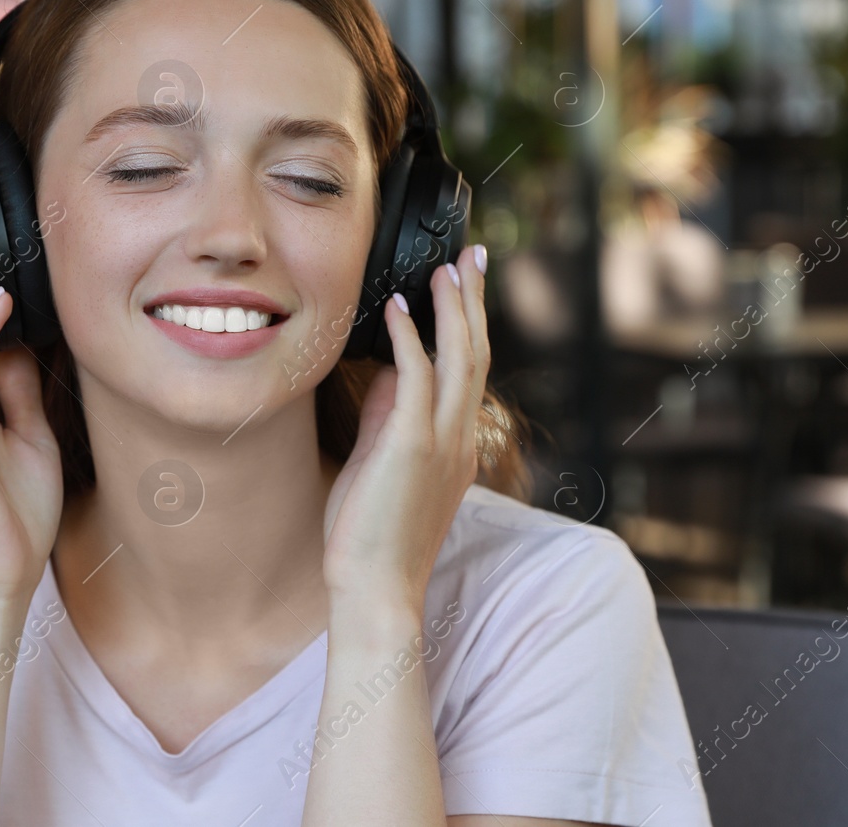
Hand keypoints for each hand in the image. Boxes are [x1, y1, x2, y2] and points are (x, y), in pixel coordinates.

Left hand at [321, 245, 489, 611]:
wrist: (375, 591)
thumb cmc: (370, 538)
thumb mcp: (380, 465)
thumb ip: (388, 418)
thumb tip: (388, 372)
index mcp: (457, 447)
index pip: (471, 373)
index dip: (470, 325)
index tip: (465, 286)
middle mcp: (459, 440)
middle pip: (477, 354)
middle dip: (474, 301)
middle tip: (472, 257)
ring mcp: (441, 443)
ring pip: (460, 358)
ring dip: (453, 307)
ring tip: (446, 268)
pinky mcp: (413, 448)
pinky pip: (417, 378)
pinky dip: (412, 338)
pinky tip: (400, 307)